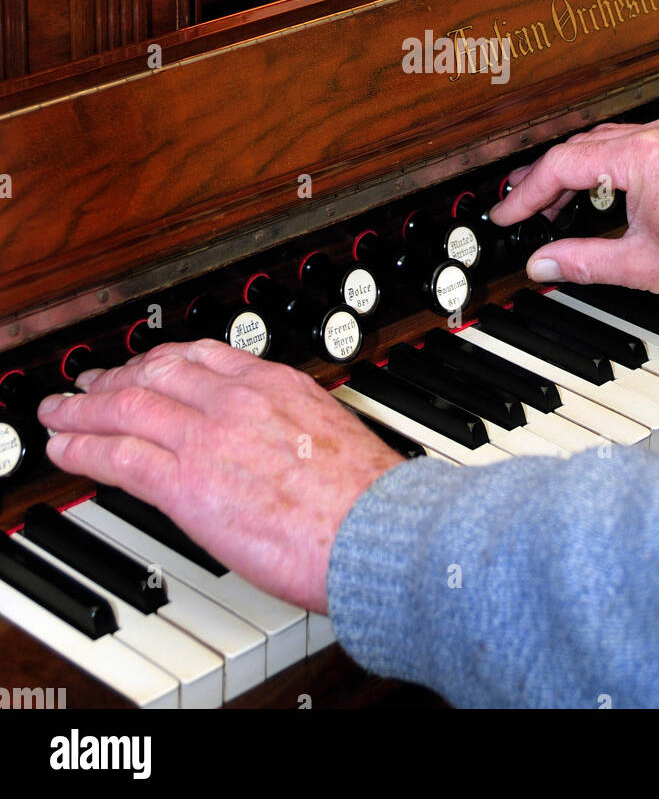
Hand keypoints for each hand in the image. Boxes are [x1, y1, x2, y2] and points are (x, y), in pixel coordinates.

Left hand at [38, 340, 402, 613]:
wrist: (372, 528)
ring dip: (84, 409)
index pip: (203, 355)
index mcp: (276, 383)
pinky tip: (65, 450)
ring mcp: (208, 437)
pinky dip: (83, 449)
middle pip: (158, 371)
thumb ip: (291, 426)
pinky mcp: (187, 482)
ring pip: (128, 406)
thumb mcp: (330, 433)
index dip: (162, 358)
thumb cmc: (365, 497)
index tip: (148, 364)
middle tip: (91, 384)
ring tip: (60, 414)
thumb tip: (276, 445)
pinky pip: (119, 457)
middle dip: (116, 376)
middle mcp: (237, 399)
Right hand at [488, 117, 658, 301]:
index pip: (562, 165)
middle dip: (544, 179)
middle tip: (519, 207)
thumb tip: (542, 264)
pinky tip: (598, 191)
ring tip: (553, 206)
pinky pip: (633, 143)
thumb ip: (581, 261)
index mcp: (643, 156)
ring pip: (604, 142)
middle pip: (579, 147)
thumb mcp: (640, 266)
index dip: (526, 193)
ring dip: (574, 171)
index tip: (507, 214)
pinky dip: (606, 165)